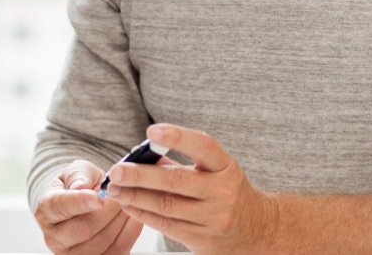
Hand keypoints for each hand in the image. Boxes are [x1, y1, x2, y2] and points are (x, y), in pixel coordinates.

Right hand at [34, 159, 144, 254]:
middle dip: (108, 211)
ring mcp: (71, 253)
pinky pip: (115, 252)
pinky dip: (128, 234)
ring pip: (101, 242)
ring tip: (127, 204)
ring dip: (120, 222)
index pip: (60, 207)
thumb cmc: (81, 184)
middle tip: (121, 195)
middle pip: (84, 229)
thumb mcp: (78, 171)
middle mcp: (54, 236)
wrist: (88, 201)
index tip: (100, 198)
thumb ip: (78, 175)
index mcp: (46, 210)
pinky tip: (133, 218)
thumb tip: (80, 187)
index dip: (81, 202)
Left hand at [106, 124, 276, 254]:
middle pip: (176, 181)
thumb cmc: (228, 193)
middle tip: (116, 171)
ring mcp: (213, 218)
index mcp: (226, 167)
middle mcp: (222, 192)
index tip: (152, 131)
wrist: (256, 229)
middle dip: (141, 175)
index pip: (203, 146)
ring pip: (166, 206)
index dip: (178, 137)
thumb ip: (181, 163)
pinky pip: (166, 225)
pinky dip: (143, 214)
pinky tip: (129, 205)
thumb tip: (143, 157)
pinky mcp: (202, 239)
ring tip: (115, 189)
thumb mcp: (215, 172)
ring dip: (135, 196)